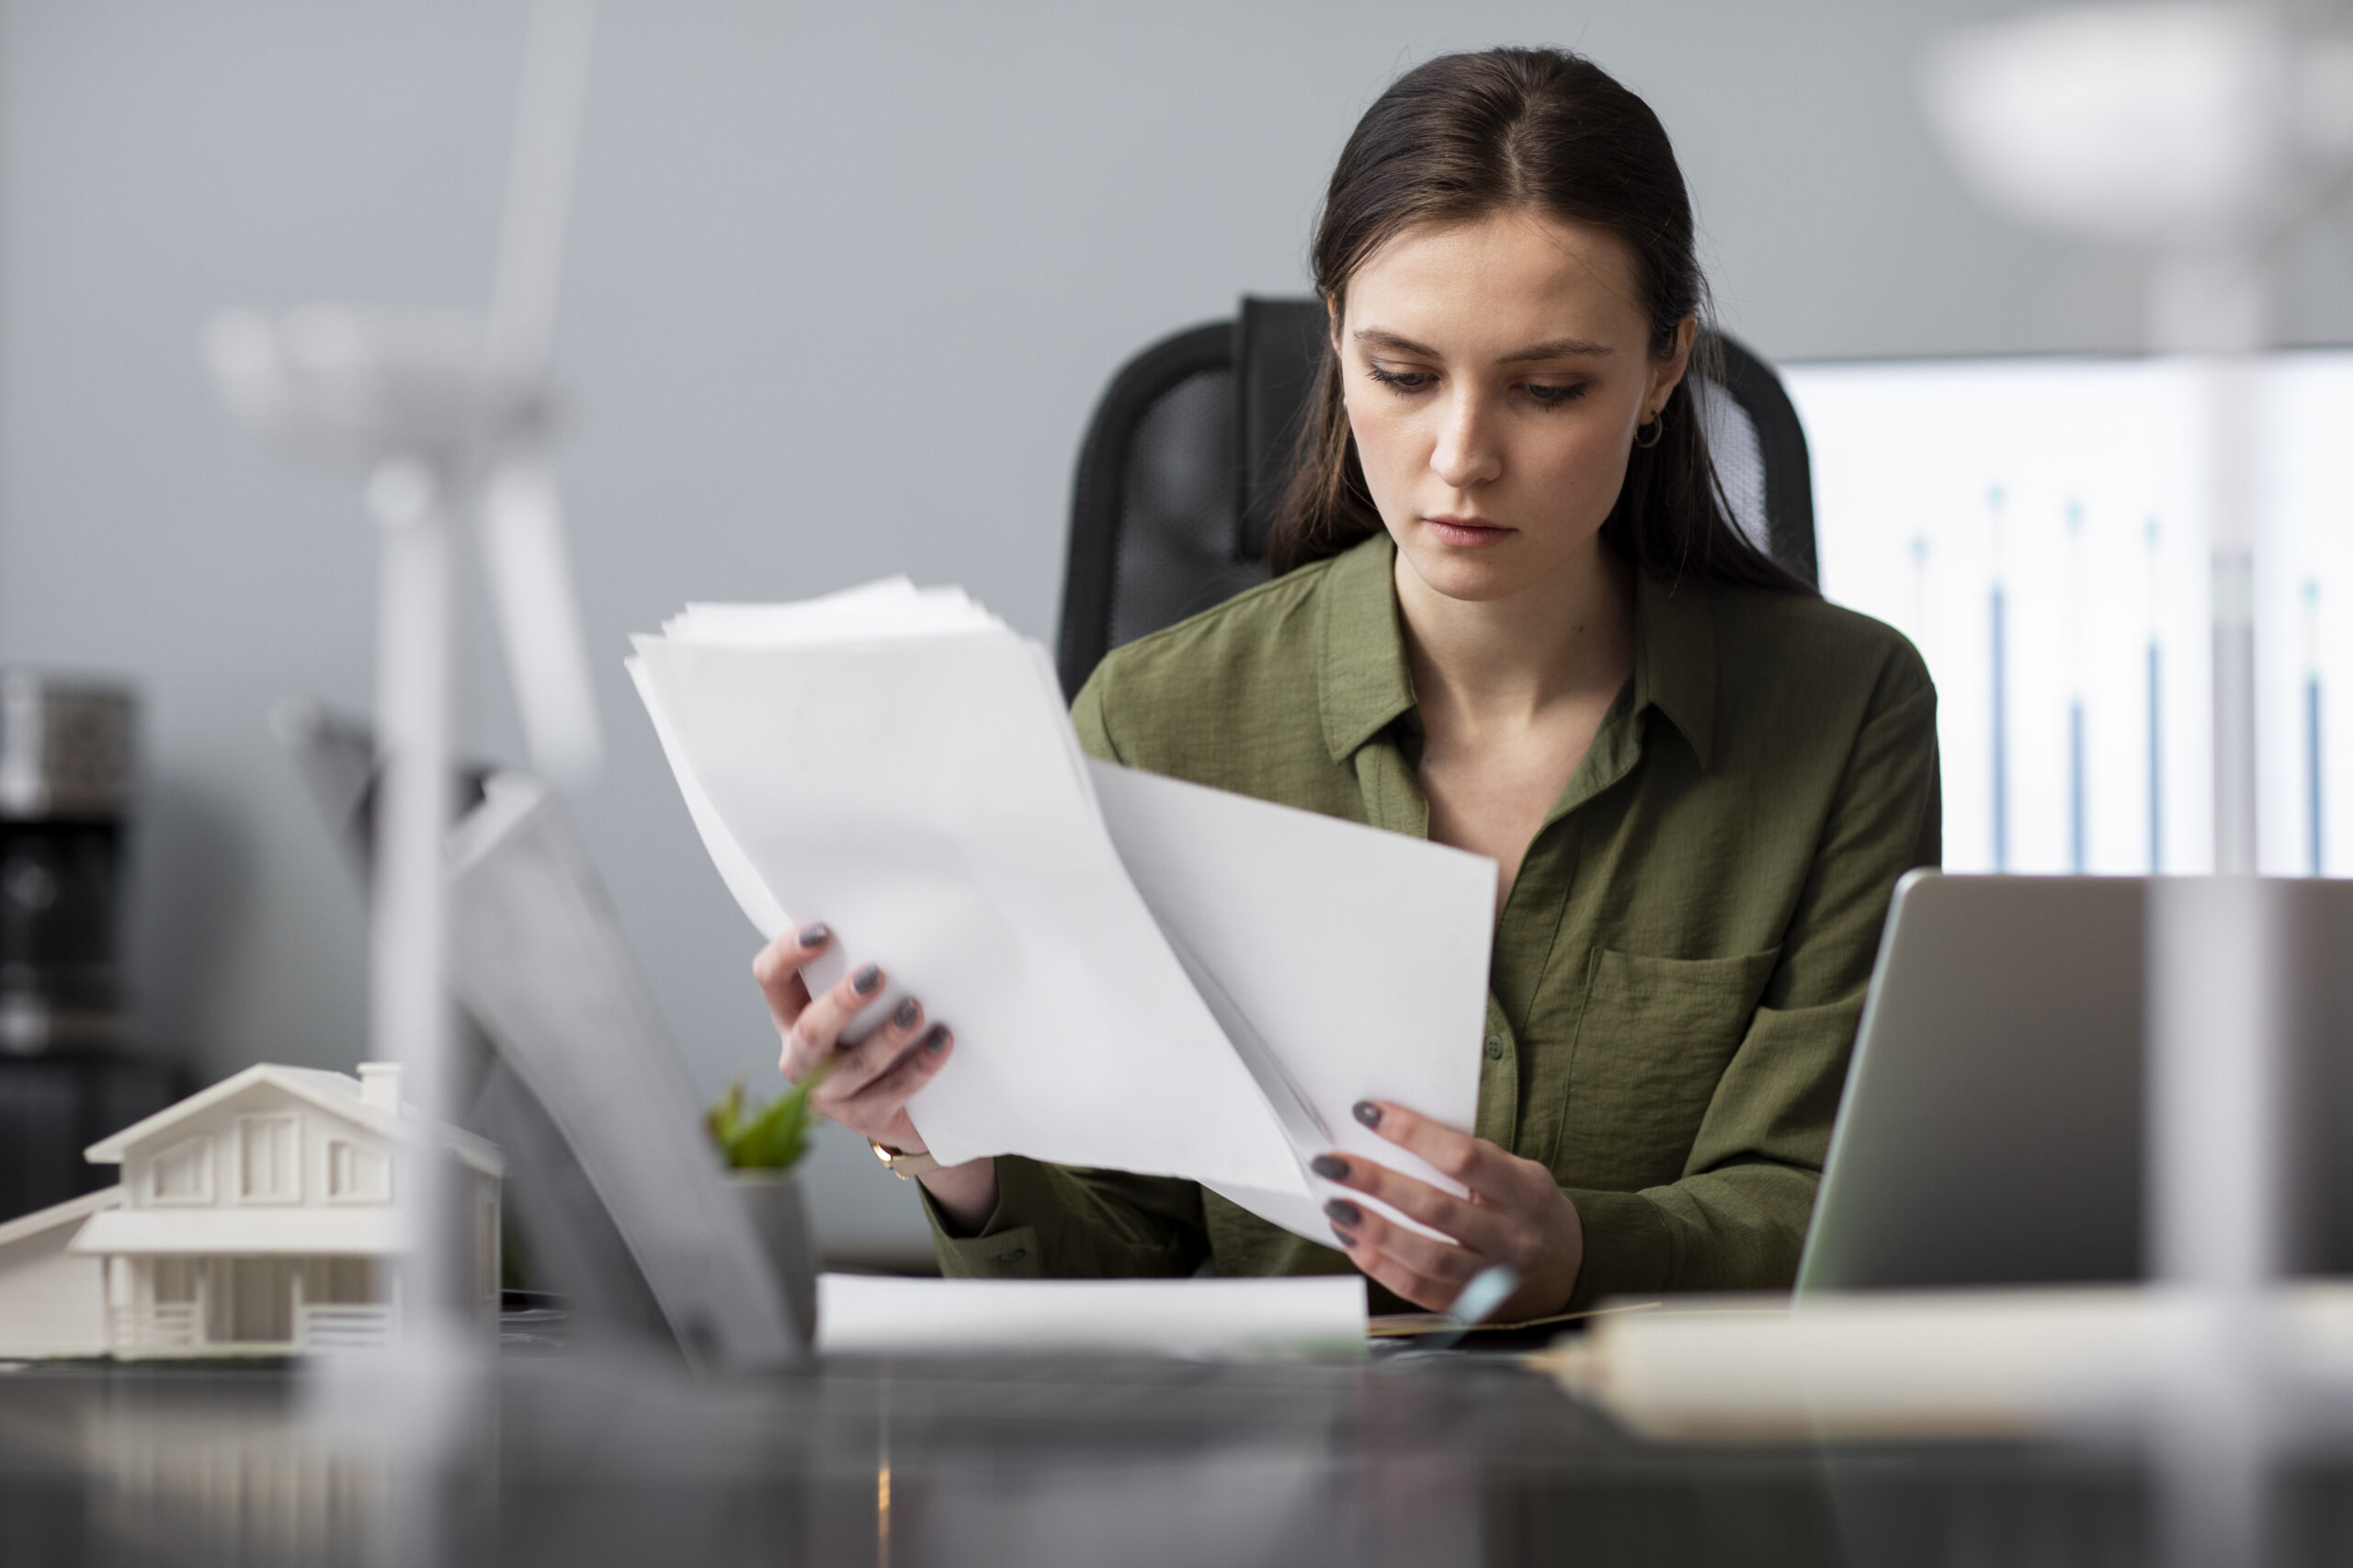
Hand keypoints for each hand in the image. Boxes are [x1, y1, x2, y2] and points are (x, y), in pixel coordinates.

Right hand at [752, 922, 955, 1152]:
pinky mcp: (863, 1118)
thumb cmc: (877, 1029)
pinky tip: (942, 1042)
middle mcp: (800, 1056)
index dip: (787, 954)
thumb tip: (902, 915)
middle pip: (810, 1031)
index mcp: (790, 1015)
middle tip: (876, 975)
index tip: (823, 931)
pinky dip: (920, 1066)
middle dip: (842, 1002)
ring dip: (888, 1037)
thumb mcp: (862, 999)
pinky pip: (892, 1092)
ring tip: (916, 1011)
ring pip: (855, 1066)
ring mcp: (829, 1093)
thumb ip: (863, 965)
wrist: (904, 1103)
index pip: (770, 979)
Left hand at [1313, 1100, 1582, 1319]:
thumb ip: (1470, 1159)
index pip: (1463, 1157)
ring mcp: (1492, 1276)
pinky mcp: (1472, 1306)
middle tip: (1331, 1164)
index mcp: (1525, 1191)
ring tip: (1335, 1206)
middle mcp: (1511, 1235)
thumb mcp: (1519, 1172)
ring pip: (1425, 1256)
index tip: (1368, 1113)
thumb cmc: (1529, 1207)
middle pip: (1435, 1208)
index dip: (1412, 1133)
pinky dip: (1381, 1266)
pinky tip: (1353, 1242)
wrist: (1568, 1269)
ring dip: (1372, 1230)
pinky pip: (1420, 1288)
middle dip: (1376, 1184)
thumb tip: (1391, 1134)